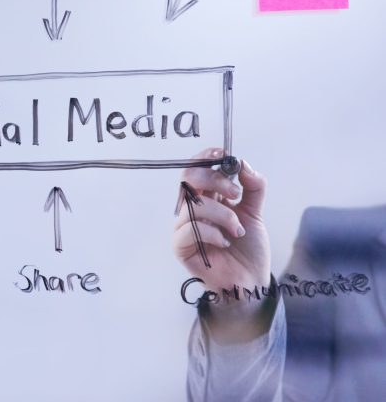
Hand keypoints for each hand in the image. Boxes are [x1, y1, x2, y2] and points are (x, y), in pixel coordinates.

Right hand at [173, 148, 270, 322]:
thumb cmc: (248, 248)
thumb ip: (252, 187)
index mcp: (206, 197)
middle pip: (188, 179)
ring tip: (238, 230)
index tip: (222, 154)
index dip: (205, 158)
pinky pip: (189, 229)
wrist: (251, 281)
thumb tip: (243, 164)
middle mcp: (192, 209)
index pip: (195, 169)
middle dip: (214, 180)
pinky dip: (212, 232)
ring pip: (193, 205)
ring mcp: (184, 227)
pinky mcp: (180, 246)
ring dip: (222, 214)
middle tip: (235, 194)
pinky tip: (225, 242)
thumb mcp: (255, 212)